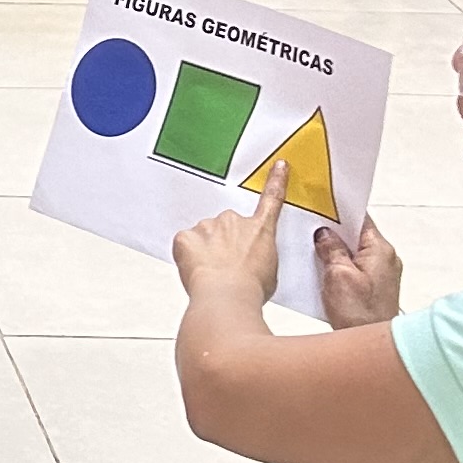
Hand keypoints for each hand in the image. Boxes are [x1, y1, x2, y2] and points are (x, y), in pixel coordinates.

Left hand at [171, 160, 289, 311]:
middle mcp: (233, 221)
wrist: (227, 296)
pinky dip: (186, 257)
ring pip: (203, 236)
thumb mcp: (270, 273)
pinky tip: (196, 272)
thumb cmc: (250, 289)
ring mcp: (208, 226)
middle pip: (226, 226)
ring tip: (212, 274)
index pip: (271, 200)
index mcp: (259, 229)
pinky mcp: (185, 237)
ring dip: (205, 251)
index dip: (276, 181)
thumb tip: (251, 263)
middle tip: (225, 267)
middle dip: (224, 243)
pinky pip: (183, 244)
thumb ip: (260, 258)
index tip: (279, 166)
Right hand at [313, 215, 404, 330]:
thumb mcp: (337, 275)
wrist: (370, 348)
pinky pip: (355, 270)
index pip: (360, 218)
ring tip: (314, 253)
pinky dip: (340, 268)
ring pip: (354, 254)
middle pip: (357, 236)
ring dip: (335, 253)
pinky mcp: (374, 290)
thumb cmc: (359, 314)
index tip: (322, 205)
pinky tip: (324, 274)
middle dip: (334, 233)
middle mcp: (386, 260)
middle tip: (311, 230)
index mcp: (380, 250)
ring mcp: (382, 275)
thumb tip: (325, 234)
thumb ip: (331, 249)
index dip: (340, 211)